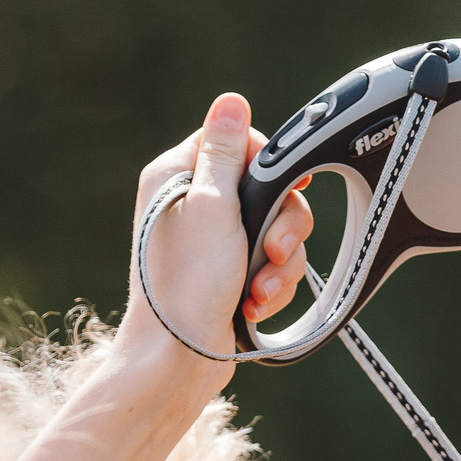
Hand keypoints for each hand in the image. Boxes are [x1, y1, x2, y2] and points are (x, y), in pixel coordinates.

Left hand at [126, 92, 315, 354]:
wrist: (178, 359)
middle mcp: (193, 205)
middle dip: (280, 227)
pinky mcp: (230, 274)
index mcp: (177, 177)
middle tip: (272, 251)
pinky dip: (270, 286)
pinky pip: (272, 265)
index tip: (283, 186)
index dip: (267, 165)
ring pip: (276, 232)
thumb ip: (226, 152)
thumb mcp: (213, 206)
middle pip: (267, 189)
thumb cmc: (187, 286)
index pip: (235, 142)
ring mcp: (212, 243)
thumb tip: (230, 101)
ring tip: (256, 291)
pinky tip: (251, 306)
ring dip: (278, 265)